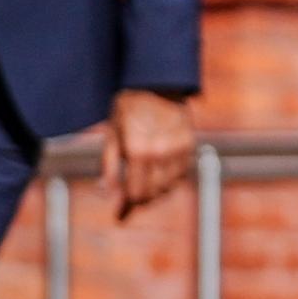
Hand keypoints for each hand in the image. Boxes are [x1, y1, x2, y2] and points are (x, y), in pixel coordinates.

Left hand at [104, 90, 195, 220]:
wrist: (156, 83)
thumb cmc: (127, 108)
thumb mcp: (112, 136)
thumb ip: (110, 168)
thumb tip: (108, 194)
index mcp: (137, 152)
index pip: (136, 193)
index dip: (127, 206)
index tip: (120, 215)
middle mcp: (160, 153)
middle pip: (154, 193)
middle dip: (140, 201)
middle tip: (129, 203)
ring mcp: (178, 149)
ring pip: (170, 186)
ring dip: (156, 193)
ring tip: (144, 190)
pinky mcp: (189, 143)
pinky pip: (182, 173)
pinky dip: (171, 180)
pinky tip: (159, 177)